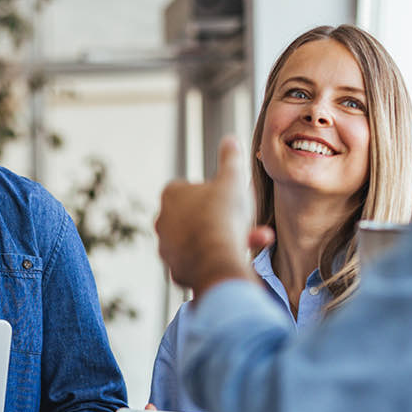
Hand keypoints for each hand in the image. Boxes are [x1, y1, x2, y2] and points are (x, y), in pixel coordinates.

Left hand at [156, 137, 268, 294]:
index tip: (229, 198)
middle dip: (220, 219)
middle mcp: (162, 220)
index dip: (212, 192)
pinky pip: (199, 263)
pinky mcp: (175, 270)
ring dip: (222, 240)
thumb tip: (230, 140)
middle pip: (195, 216)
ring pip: (199, 241)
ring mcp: (166, 248)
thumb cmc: (223, 214)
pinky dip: (216, 259)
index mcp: (171, 195)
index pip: (189, 188)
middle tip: (242, 222)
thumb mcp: (233, 178)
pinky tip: (236, 258)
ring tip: (249, 241)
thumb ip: (231, 158)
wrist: (216, 257)